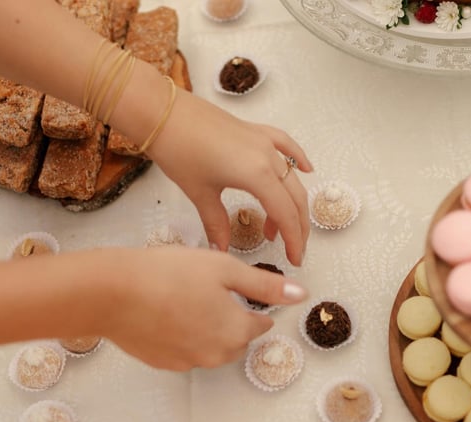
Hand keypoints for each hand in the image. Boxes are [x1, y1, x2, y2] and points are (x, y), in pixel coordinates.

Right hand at [98, 247, 307, 370]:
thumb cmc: (170, 273)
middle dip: (232, 318)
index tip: (238, 288)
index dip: (254, 304)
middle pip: (237, 339)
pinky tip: (166, 313)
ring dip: (208, 328)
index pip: (261, 324)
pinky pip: (186, 351)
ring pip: (212, 347)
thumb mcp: (224, 269)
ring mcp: (188, 363)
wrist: (113, 293)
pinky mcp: (164, 364)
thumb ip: (265, 286)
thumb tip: (302, 295)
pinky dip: (184, 335)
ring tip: (186, 299)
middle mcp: (217, 355)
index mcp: (236, 331)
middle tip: (208, 290)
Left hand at [147, 90, 312, 266]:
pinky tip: (306, 169)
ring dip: (291, 204)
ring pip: (291, 177)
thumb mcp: (200, 193)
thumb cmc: (179, 151)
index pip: (285, 214)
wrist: (164, 113)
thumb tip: (222, 249)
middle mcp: (267, 157)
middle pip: (294, 198)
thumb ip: (216, 223)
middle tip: (293, 250)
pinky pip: (286, 146)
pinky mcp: (255, 132)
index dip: (293, 240)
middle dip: (297, 227)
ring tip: (276, 228)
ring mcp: (263, 142)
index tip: (294, 259)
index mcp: (256, 175)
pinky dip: (297, 160)